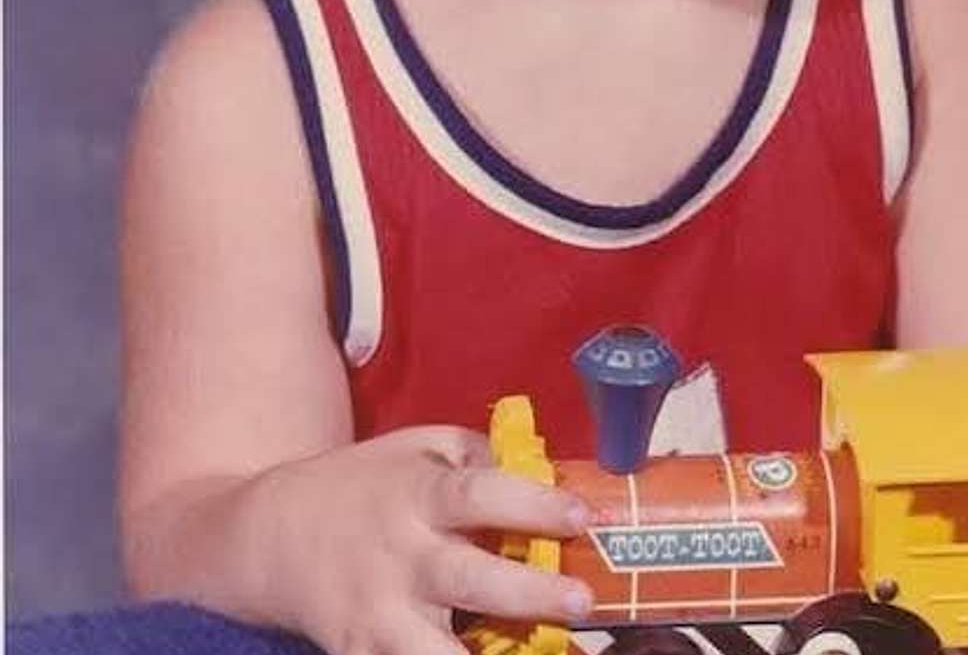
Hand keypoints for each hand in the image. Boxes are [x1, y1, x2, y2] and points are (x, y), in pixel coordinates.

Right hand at [251, 425, 593, 654]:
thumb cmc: (366, 484)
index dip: (533, 505)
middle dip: (528, 593)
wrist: (271, 534)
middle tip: (582, 601)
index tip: (583, 516)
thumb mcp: (419, 447)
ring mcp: (378, 614)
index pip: (481, 494)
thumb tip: (548, 472)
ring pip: (429, 651)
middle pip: (468, 577)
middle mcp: (401, 555)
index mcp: (418, 494)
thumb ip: (478, 455)